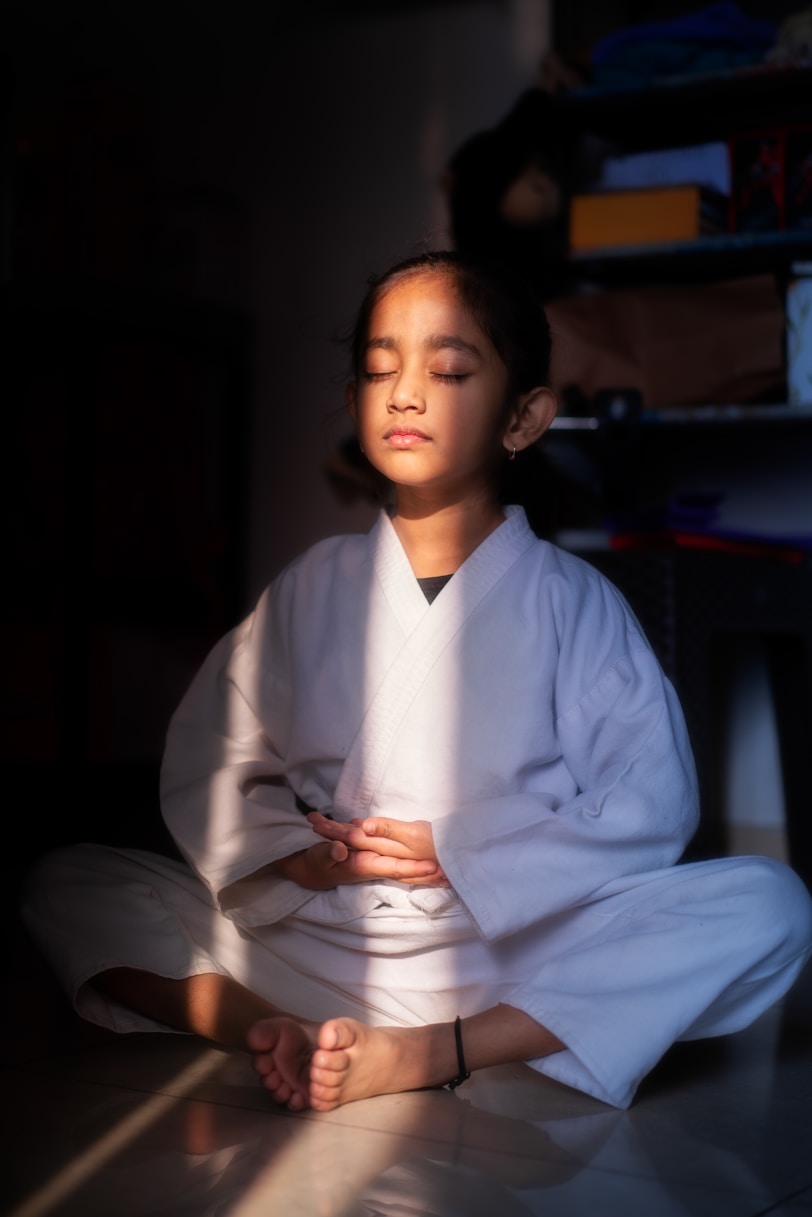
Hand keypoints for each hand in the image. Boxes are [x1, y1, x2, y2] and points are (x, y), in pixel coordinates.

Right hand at [307, 813, 447, 885]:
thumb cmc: (316, 864)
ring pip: (404, 869)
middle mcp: (374, 867)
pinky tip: (429, 867)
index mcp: (364, 866)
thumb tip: (342, 851)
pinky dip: (414, 866)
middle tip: (452, 874)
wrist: (311, 871)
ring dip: (424, 871)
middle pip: (406, 872)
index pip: (394, 868)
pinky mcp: (374, 860)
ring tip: (448, 874)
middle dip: (428, 874)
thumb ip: (330, 853)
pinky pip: (398, 864)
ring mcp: (375, 865)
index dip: (414, 869)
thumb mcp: (319, 858)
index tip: (435, 868)